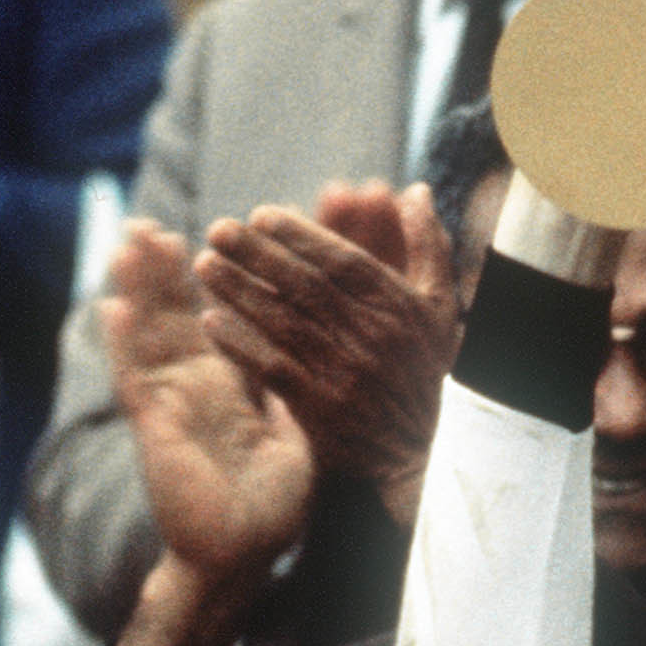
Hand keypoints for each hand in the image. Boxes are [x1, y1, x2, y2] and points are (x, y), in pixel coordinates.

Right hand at [105, 220, 317, 583]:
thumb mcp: (297, 435)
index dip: (221, 276)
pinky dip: (123, 342)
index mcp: (230, 384)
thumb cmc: (272, 506)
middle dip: (165, 269)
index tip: (223, 233)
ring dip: (139, 287)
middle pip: (174, 314)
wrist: (242, 555)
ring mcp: (170, 402)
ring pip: (149, 333)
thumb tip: (316, 352)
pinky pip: (136, 377)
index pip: (222, 316)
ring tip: (131, 240)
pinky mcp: (155, 426)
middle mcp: (194, 386)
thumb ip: (295, 390)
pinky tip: (113, 305)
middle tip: (153, 224)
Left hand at [195, 187, 456, 525]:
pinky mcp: (321, 410)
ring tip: (204, 266)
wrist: (413, 455)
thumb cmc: (422, 372)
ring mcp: (345, 375)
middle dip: (258, 254)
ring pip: (283, 323)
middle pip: (305, 286)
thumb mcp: (440, 308)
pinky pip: (272, 369)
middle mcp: (373, 338)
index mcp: (402, 308)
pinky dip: (240, 344)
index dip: (301, 234)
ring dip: (239, 292)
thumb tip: (415, 190)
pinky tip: (211, 321)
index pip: (344, 261)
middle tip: (218, 230)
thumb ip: (429, 246)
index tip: (261, 214)